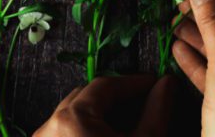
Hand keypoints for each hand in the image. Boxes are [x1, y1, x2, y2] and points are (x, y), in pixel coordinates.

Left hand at [33, 74, 173, 136]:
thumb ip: (157, 110)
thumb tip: (166, 84)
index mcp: (71, 118)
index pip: (107, 85)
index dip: (135, 83)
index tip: (155, 84)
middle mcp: (49, 128)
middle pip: (88, 97)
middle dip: (117, 98)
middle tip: (144, 103)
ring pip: (75, 116)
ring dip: (102, 116)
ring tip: (128, 124)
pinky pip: (65, 134)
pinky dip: (86, 132)